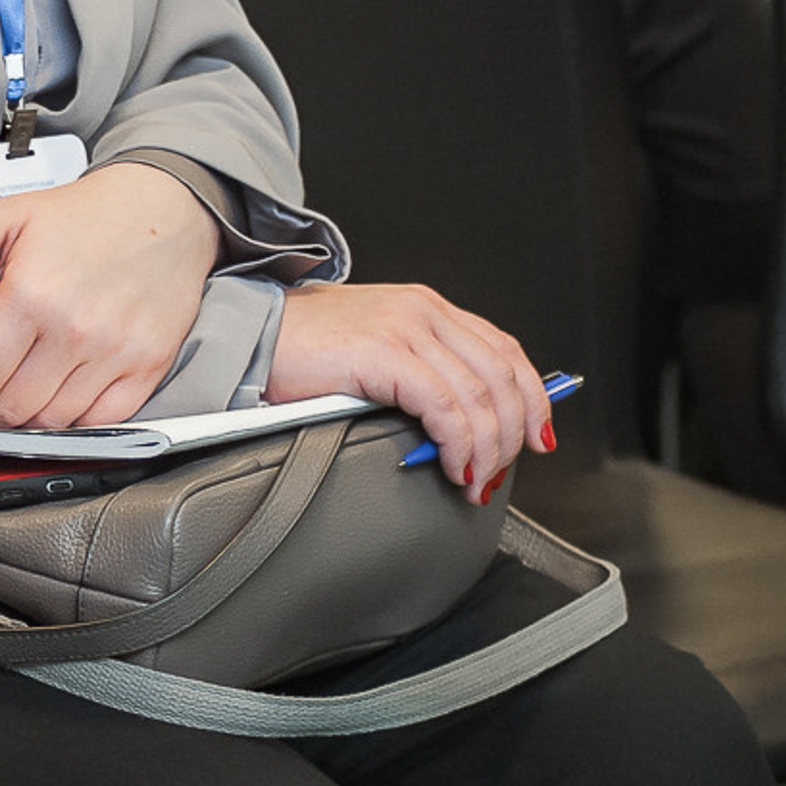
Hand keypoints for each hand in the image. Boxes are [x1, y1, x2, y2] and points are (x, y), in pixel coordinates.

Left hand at [0, 162, 222, 429]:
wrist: (165, 209)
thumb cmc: (81, 215)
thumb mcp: (7, 218)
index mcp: (32, 295)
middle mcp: (75, 332)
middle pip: (10, 411)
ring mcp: (115, 355)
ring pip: (52, 424)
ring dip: (21, 428)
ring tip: (4, 410)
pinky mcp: (147, 369)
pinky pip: (101, 425)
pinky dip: (71, 427)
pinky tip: (52, 409)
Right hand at [265, 279, 551, 497]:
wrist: (249, 335)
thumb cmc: (300, 347)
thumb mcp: (374, 349)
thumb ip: (419, 371)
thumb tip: (462, 423)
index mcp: (424, 306)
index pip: (504, 349)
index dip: (532, 397)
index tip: (535, 437)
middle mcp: (422, 310)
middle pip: (503, 376)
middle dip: (513, 434)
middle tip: (497, 472)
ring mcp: (405, 328)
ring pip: (480, 397)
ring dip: (487, 450)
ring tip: (473, 480)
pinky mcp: (384, 353)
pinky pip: (446, 408)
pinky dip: (460, 444)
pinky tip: (451, 466)